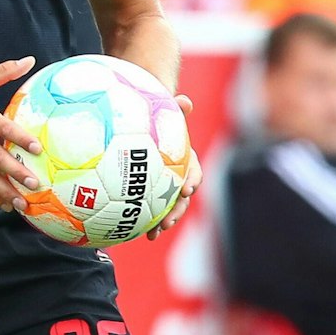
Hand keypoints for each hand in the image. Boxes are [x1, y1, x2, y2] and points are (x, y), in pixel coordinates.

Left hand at [147, 91, 201, 239]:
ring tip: (154, 232)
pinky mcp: (152, 194)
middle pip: (183, 196)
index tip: (187, 187)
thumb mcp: (165, 114)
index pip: (194, 171)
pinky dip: (149, 222)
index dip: (193, 179)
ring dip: (164, 221)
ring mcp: (166, 187)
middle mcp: (178, 175)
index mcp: (184, 160)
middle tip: (168, 221)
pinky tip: (142, 234)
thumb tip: (185, 100)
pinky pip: (153, 210)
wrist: (143, 128)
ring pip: (169, 207)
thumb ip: (174, 109)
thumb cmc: (156, 121)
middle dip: (177, 210)